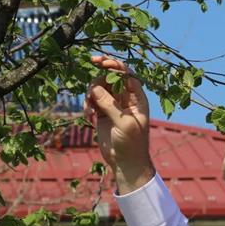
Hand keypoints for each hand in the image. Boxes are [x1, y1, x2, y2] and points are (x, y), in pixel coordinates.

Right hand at [85, 56, 153, 192]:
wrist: (125, 163)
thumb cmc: (131, 144)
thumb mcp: (124, 124)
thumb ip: (110, 105)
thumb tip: (95, 87)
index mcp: (137, 98)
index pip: (127, 74)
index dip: (114, 65)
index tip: (101, 62)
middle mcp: (126, 98)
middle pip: (111, 77)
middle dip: (100, 75)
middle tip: (90, 74)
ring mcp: (113, 105)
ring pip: (99, 87)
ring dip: (91, 93)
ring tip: (89, 109)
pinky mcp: (102, 112)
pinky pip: (92, 99)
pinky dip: (87, 103)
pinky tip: (88, 115)